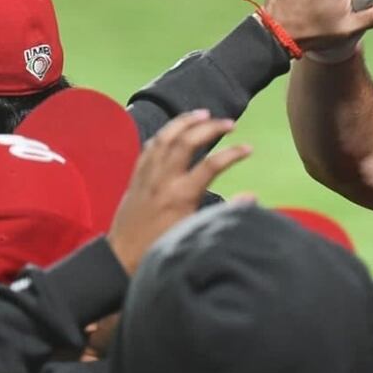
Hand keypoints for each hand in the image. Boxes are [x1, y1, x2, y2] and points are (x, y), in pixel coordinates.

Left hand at [107, 110, 252, 274]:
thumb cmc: (160, 249)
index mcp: (181, 195)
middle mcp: (163, 180)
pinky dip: (164, 134)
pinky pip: (149, 147)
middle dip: (210, 127)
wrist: (120, 259)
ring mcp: (147, 176)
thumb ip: (224, 211)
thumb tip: (251, 196)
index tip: (249, 149)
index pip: (211, 164)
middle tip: (229, 123)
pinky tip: (174, 130)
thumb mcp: (194, 232)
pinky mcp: (135, 177)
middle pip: (187, 141)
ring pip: (165, 137)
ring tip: (203, 113)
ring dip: (185, 121)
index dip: (233, 154)